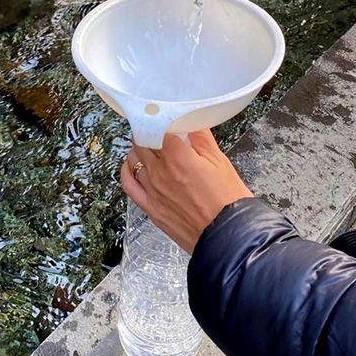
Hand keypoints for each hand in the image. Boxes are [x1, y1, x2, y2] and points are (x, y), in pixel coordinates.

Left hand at [120, 130, 252, 253]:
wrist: (228, 237)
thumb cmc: (228, 200)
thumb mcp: (220, 161)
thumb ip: (201, 137)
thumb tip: (190, 120)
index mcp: (178, 157)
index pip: (158, 127)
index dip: (162, 120)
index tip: (166, 117)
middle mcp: (160, 172)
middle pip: (143, 141)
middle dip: (149, 132)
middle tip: (159, 130)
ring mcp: (152, 190)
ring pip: (134, 159)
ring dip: (139, 149)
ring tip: (149, 145)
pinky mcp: (150, 207)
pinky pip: (128, 184)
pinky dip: (126, 170)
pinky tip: (131, 164)